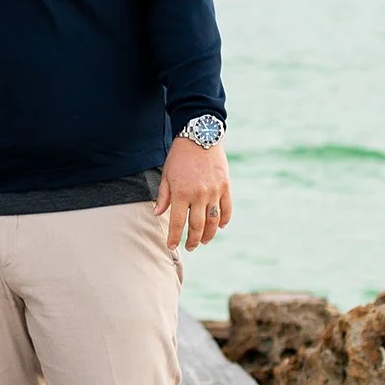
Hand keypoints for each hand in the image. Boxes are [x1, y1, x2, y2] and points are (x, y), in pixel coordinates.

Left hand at [156, 136, 231, 251]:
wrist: (200, 137)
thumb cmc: (179, 156)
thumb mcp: (166, 175)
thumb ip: (164, 196)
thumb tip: (157, 214)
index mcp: (181, 193)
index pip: (177, 222)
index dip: (174, 237)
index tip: (172, 246)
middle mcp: (198, 195)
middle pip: (197, 226)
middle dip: (192, 240)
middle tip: (190, 248)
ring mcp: (214, 192)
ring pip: (213, 221)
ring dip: (209, 234)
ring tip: (203, 241)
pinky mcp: (225, 187)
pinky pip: (227, 208)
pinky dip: (224, 220)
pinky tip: (219, 227)